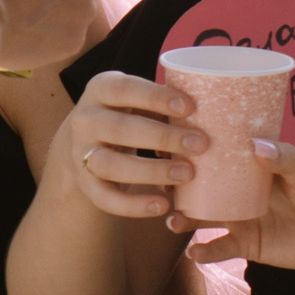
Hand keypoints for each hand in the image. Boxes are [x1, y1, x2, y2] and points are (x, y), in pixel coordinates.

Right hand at [59, 70, 204, 219]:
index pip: (124, 89)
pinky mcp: (83, 182)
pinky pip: (104, 197)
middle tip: (201, 145)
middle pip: (119, 129)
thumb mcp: (142, 99)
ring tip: (187, 175)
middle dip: (162, 137)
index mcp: (101, 89)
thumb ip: (168, 106)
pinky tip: (163, 206)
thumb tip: (215, 118)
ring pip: (110, 165)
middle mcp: (85, 120)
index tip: (190, 107)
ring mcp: (79, 153)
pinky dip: (133, 205)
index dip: (156, 97)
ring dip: (151, 171)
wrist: (87, 140)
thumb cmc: (132, 112)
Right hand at [182, 140, 294, 276]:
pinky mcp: (249, 246)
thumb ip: (286, 159)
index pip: (223, 156)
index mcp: (258, 168)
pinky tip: (194, 253)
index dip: (199, 152)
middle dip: (182, 187)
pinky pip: (220, 249)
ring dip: (185, 219)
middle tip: (163, 186)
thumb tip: (257, 146)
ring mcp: (244, 219)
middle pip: (206, 187)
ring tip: (172, 220)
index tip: (173, 146)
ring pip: (205, 218)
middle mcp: (244, 192)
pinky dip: (205, 252)